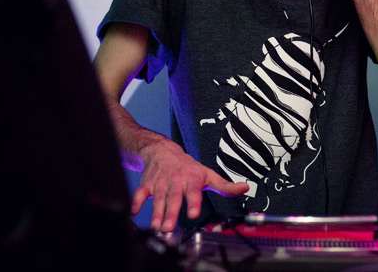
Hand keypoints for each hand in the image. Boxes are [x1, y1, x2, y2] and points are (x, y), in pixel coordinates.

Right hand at [132, 140, 249, 231]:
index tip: (194, 214)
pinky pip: (140, 193)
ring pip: (158, 199)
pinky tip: (133, 212)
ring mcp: (161, 183)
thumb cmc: (188, 166)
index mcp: (191, 180)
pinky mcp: (147, 184)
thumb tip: (244, 188)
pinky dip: (136, 202)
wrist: (163, 150)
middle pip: (173, 198)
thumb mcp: (207, 174)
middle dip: (171, 213)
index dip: (194, 202)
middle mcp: (176, 181)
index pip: (193, 192)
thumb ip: (224, 185)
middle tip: (169, 227)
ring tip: (156, 227)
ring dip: (156, 213)